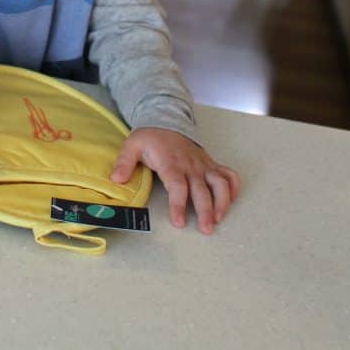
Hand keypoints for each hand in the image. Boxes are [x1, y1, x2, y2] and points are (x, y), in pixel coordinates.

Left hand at [110, 127, 239, 233]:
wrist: (167, 120)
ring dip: (222, 201)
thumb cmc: (150, 137)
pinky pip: (228, 174)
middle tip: (206, 229)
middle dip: (205, 210)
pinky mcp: (211, 164)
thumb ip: (124, 163)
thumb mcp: (132, 145)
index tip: (179, 222)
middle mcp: (190, 165)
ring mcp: (203, 165)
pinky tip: (231, 202)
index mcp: (171, 163)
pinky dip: (233, 188)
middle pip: (202, 189)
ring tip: (218, 219)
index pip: (178, 186)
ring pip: (220, 183)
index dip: (179, 204)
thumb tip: (116, 180)